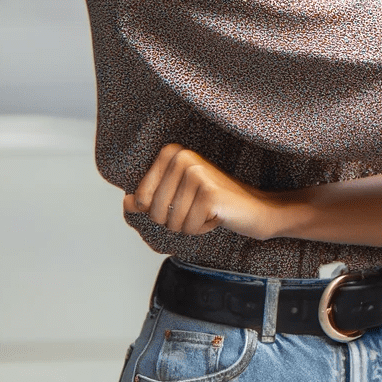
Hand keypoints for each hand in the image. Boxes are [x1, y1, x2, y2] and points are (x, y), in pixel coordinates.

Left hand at [124, 143, 282, 239]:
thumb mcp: (180, 196)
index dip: (158, 210)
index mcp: (172, 153)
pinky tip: (217, 216)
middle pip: (154, 211)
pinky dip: (201, 229)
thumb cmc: (215, 203)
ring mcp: (196, 173)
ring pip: (170, 222)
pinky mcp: (208, 193)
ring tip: (209, 211)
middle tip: (199, 208)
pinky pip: (187, 227)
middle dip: (175, 220)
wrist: (255, 209)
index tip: (184, 201)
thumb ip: (151, 198)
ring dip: (189, 226)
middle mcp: (182, 157)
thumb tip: (126, 202)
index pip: (140, 198)